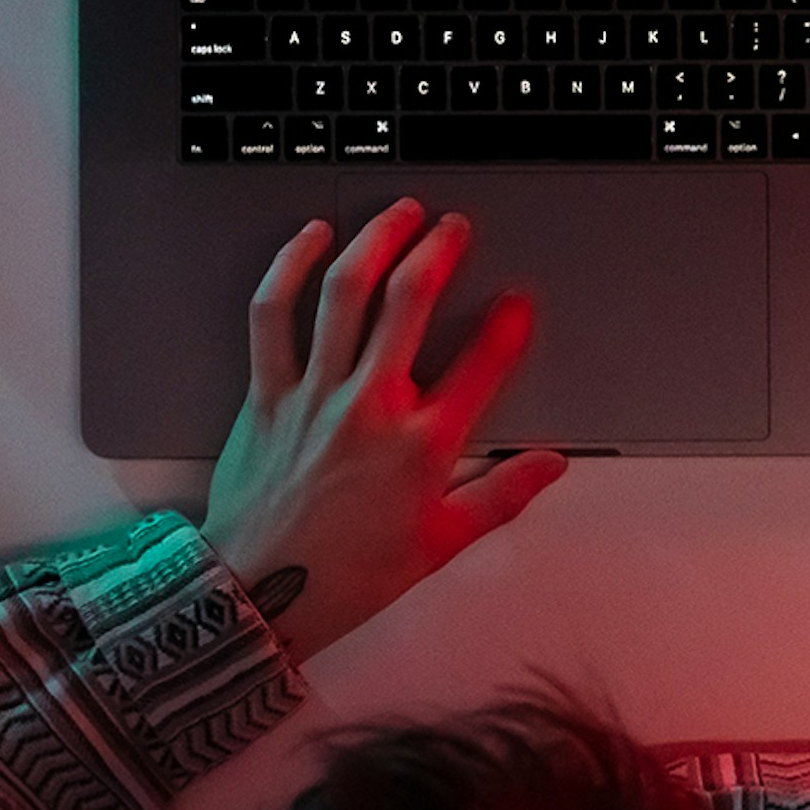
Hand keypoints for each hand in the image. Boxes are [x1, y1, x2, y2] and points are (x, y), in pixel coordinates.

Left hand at [199, 198, 568, 664]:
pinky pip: (274, 315)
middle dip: (439, 251)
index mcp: (422, 446)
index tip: (517, 301)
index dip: (507, 325)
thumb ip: (501, 496)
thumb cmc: (346, 577)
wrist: (259, 596)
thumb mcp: (440, 545)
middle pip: (410, 302)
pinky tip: (310, 239)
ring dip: (376, 241)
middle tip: (454, 228)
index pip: (481, 366)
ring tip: (399, 214)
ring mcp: (315, 394)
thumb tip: (549, 466)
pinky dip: (290, 268)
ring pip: (345, 292)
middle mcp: (370, 407)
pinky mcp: (268, 394)